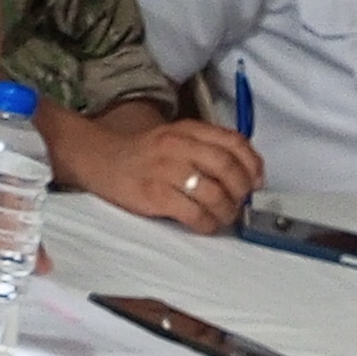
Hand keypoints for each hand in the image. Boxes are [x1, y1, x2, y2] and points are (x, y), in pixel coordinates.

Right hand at [94, 116, 261, 231]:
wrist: (100, 159)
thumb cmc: (143, 154)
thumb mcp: (176, 138)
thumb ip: (206, 148)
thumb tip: (245, 173)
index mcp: (187, 130)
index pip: (233, 141)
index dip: (252, 163)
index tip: (256, 181)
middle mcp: (178, 145)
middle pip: (227, 167)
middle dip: (241, 189)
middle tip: (240, 201)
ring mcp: (165, 170)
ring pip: (214, 193)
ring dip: (227, 211)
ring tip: (224, 217)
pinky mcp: (154, 194)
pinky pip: (193, 213)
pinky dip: (207, 224)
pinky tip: (205, 225)